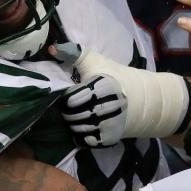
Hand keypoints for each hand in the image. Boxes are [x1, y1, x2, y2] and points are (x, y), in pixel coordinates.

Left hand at [52, 43, 190, 139]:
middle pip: (71, 116)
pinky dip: (81, 136)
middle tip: (72, 106)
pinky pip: (85, 141)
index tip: (72, 93)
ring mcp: (109, 125)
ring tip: (79, 115)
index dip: (68, 97)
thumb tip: (52, 49)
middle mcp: (106, 108)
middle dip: (68, 112)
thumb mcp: (95, 61)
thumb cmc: (112, 76)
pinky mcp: (109, 138)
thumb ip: (73, 53)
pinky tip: (85, 126)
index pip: (70, 100)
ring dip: (73, 124)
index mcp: (101, 87)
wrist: (138, 97)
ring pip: (76, 130)